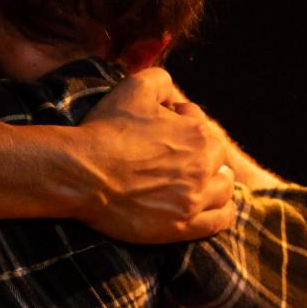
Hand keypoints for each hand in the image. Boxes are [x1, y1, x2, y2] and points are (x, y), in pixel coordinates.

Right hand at [77, 68, 236, 243]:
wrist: (82, 174)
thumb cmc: (106, 130)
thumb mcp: (134, 88)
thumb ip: (162, 80)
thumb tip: (173, 93)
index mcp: (198, 134)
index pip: (206, 129)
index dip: (187, 127)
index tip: (166, 133)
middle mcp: (203, 168)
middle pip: (219, 161)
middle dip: (203, 156)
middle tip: (178, 159)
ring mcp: (194, 200)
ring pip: (224, 191)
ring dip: (216, 184)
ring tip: (197, 183)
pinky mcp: (182, 227)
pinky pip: (219, 221)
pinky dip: (220, 212)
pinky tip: (208, 206)